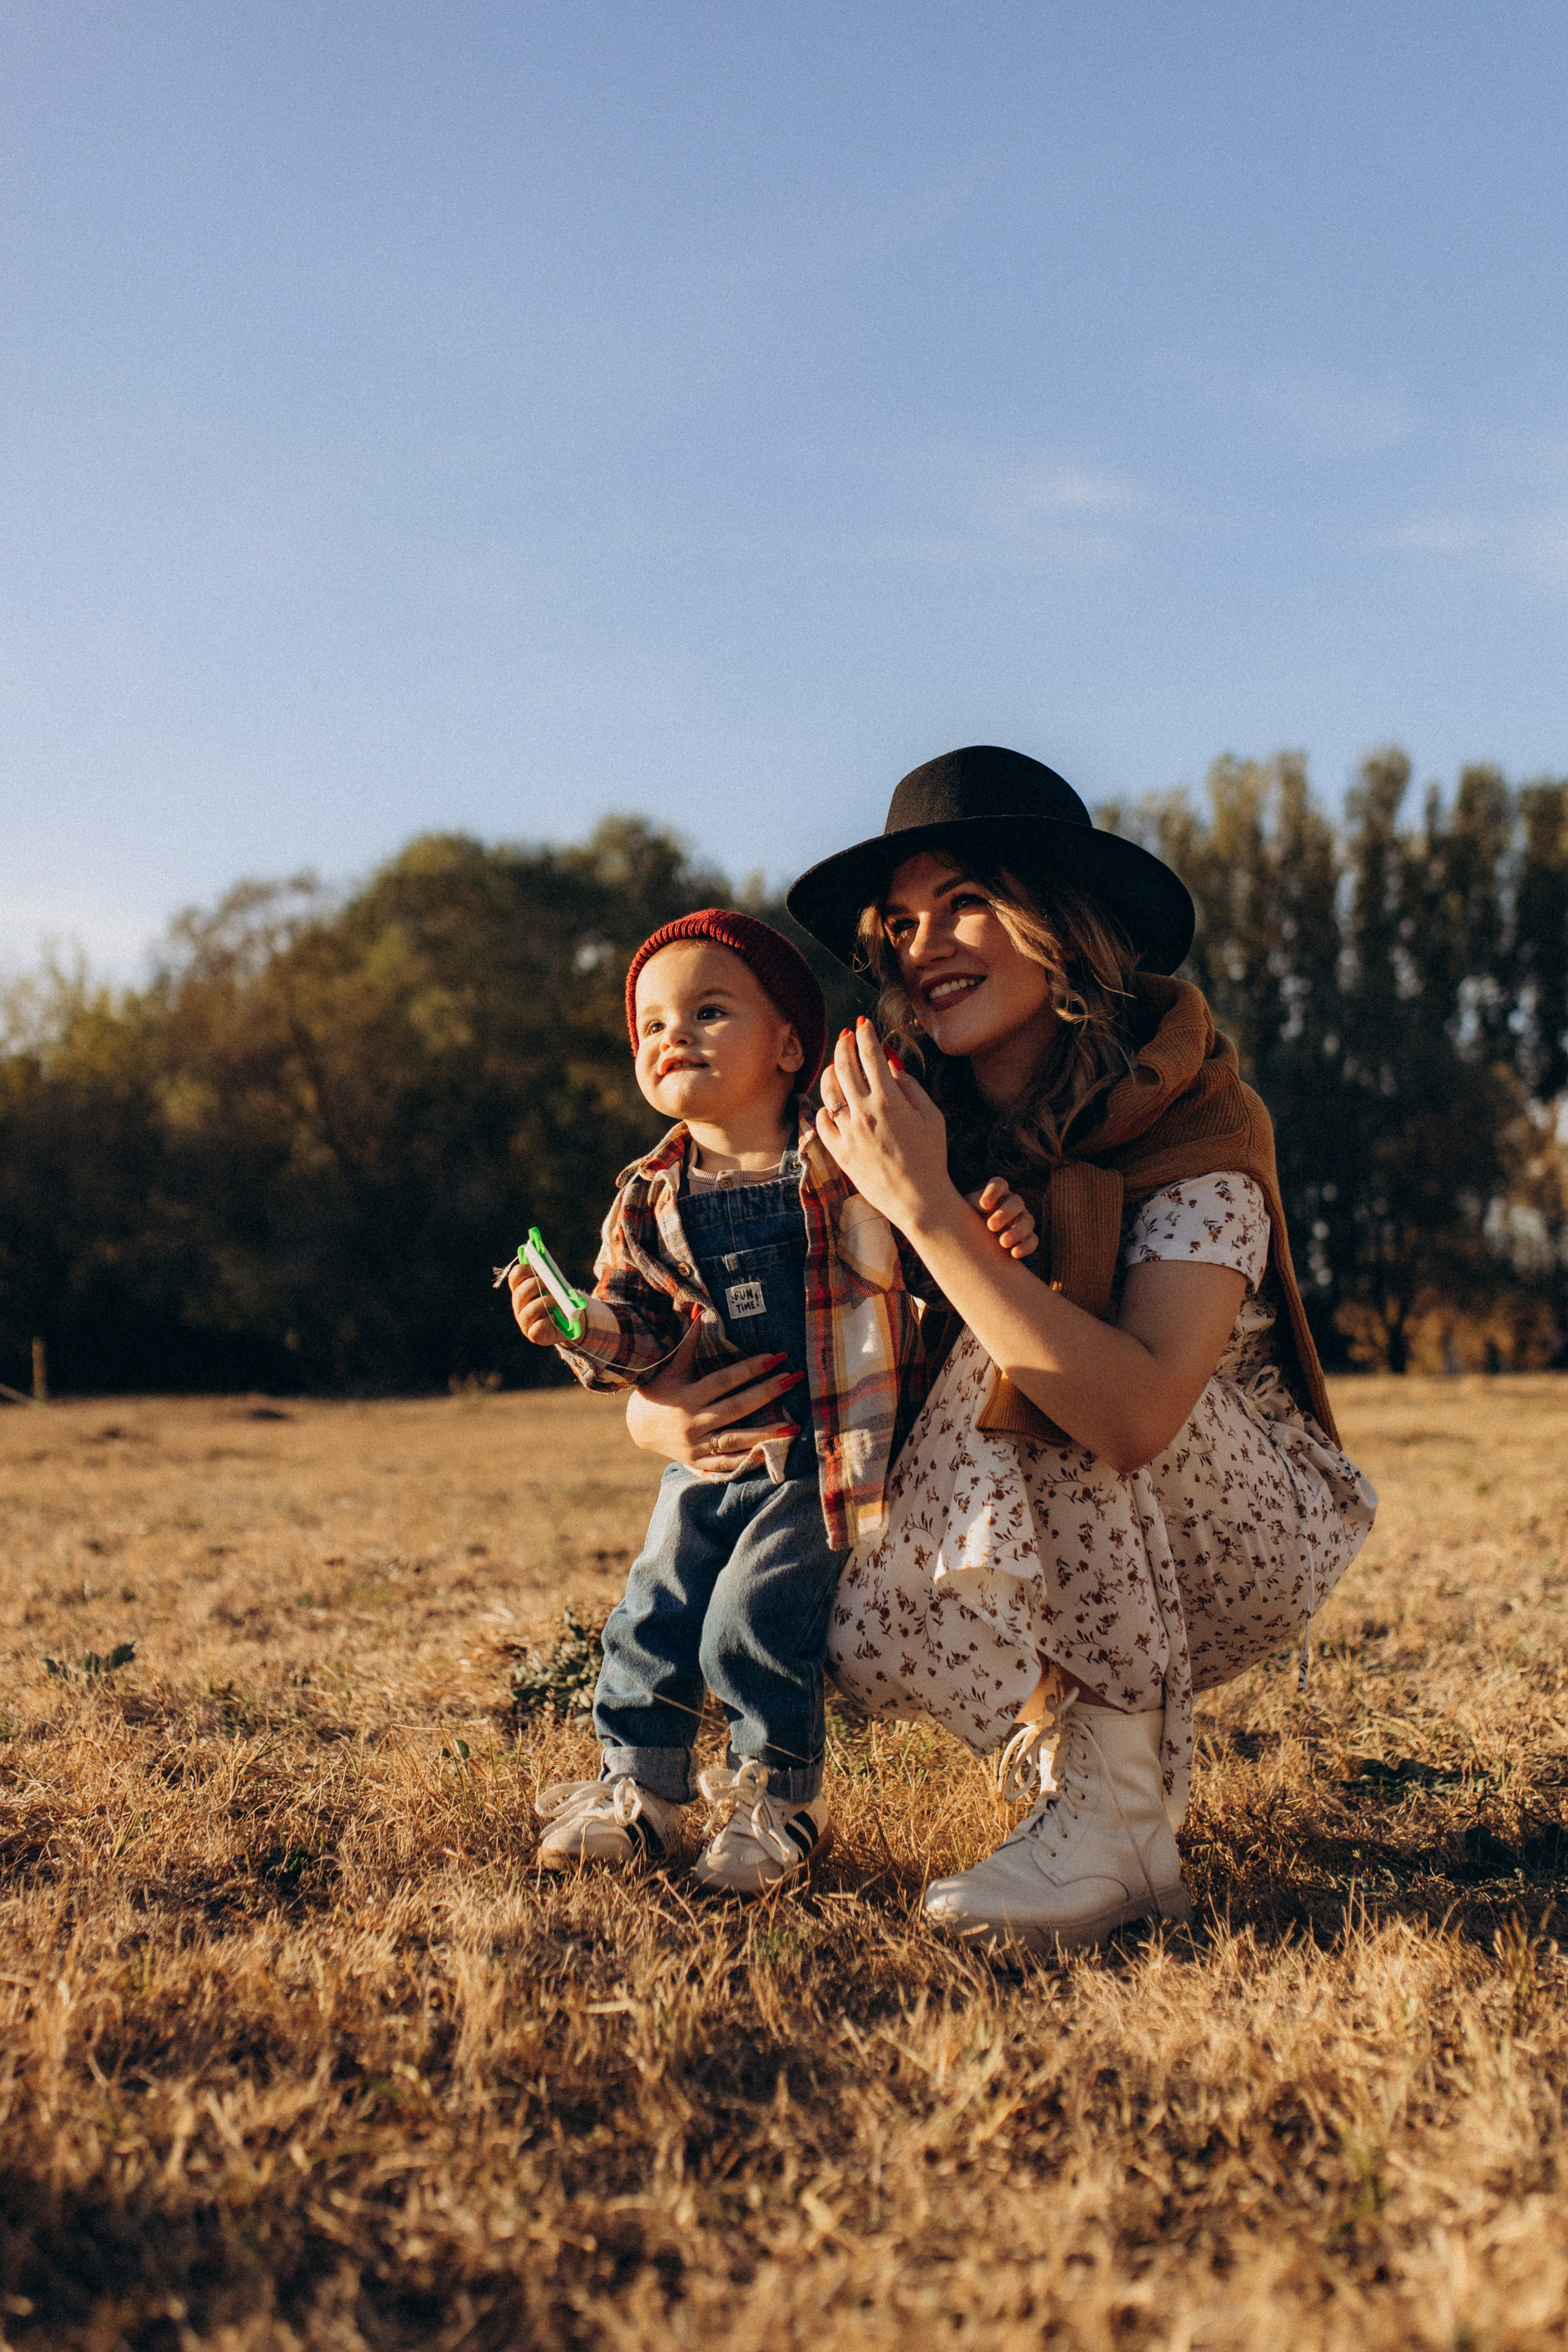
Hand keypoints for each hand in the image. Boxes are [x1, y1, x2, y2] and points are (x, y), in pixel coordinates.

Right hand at [507, 1263, 560, 1346]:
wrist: (569, 1320)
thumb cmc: (561, 1298)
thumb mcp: (557, 1285)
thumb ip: (551, 1275)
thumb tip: (547, 1264)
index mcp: (521, 1289)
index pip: (515, 1276)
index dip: (525, 1269)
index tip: (538, 1268)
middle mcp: (519, 1306)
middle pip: (520, 1293)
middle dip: (536, 1285)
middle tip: (550, 1283)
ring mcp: (524, 1321)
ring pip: (528, 1311)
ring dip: (545, 1302)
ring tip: (557, 1301)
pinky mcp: (534, 1335)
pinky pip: (537, 1327)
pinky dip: (548, 1320)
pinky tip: (555, 1316)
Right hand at [624, 1316, 804, 1472]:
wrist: (637, 1429)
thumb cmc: (659, 1392)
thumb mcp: (671, 1367)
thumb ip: (689, 1342)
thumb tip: (699, 1309)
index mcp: (687, 1396)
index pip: (725, 1380)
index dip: (751, 1368)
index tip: (777, 1356)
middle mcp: (693, 1422)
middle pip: (736, 1407)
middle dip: (767, 1393)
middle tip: (794, 1379)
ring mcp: (696, 1446)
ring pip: (735, 1440)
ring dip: (766, 1434)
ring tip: (794, 1426)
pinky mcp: (698, 1463)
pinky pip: (727, 1464)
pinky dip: (748, 1460)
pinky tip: (771, 1453)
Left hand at [815, 1017, 956, 1238]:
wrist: (918, 1200)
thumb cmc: (931, 1157)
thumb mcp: (931, 1116)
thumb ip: (910, 1086)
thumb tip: (890, 1064)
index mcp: (890, 1101)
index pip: (871, 1055)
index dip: (865, 1035)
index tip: (862, 1024)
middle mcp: (864, 1113)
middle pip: (845, 1066)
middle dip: (844, 1044)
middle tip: (846, 1036)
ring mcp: (848, 1133)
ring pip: (828, 1090)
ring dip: (830, 1071)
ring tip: (837, 1065)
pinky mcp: (838, 1151)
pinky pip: (821, 1121)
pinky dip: (824, 1107)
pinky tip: (832, 1103)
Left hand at [969, 1177, 1037, 1259]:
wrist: (976, 1243)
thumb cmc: (968, 1222)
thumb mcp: (966, 1211)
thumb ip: (972, 1205)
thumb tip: (984, 1207)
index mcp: (997, 1193)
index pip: (999, 1184)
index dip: (993, 1192)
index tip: (983, 1205)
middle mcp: (1012, 1203)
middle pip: (1015, 1202)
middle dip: (1004, 1214)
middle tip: (991, 1226)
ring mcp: (1022, 1220)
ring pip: (1027, 1221)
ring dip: (1017, 1231)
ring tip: (1003, 1243)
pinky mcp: (1028, 1238)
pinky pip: (1032, 1240)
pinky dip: (1025, 1247)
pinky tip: (1014, 1254)